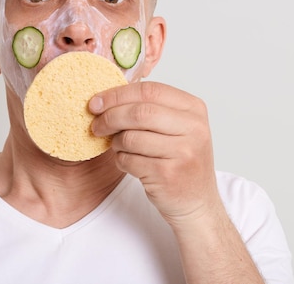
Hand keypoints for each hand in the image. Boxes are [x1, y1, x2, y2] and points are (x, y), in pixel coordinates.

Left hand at [89, 81, 221, 225]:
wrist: (197, 202)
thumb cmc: (180, 160)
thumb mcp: (176, 127)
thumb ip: (150, 107)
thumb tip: (104, 98)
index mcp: (193, 109)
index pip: (149, 90)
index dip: (117, 94)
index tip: (96, 102)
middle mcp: (193, 128)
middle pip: (139, 112)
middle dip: (110, 117)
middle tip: (97, 125)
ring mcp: (183, 152)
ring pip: (130, 137)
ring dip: (116, 143)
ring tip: (120, 148)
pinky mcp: (168, 174)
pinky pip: (129, 160)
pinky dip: (121, 160)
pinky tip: (129, 163)